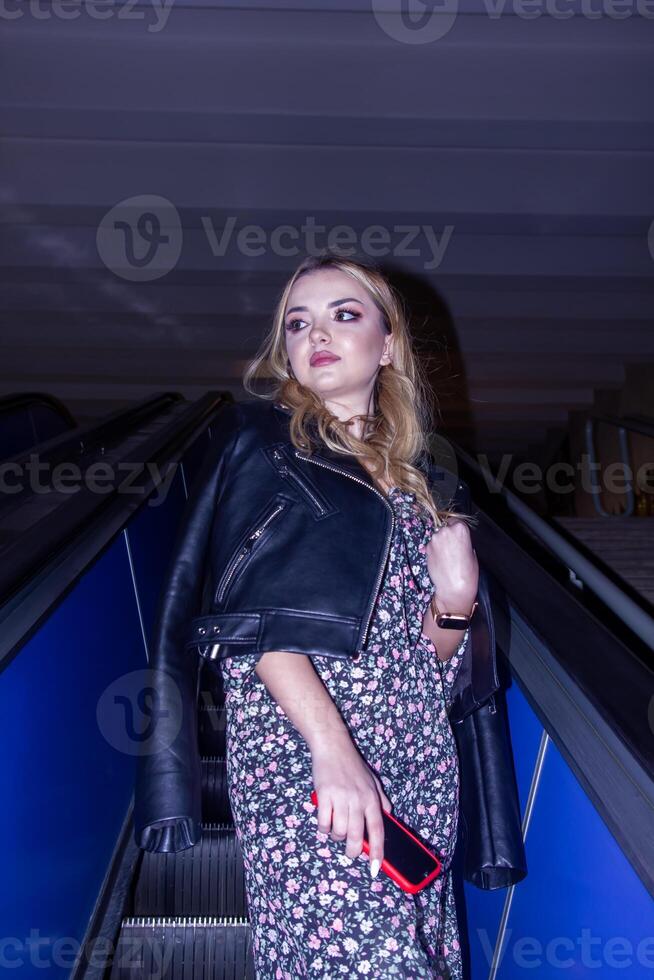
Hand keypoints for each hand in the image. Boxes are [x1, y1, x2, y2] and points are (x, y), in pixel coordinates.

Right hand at [311, 730, 391, 876]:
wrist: (332, 746)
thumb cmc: (352, 764)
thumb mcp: (373, 780)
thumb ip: (381, 799)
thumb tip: (388, 816)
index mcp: (372, 798)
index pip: (378, 830)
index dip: (376, 852)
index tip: (375, 868)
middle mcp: (358, 800)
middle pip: (356, 836)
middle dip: (352, 851)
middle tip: (349, 852)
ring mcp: (341, 798)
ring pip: (339, 832)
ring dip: (336, 837)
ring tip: (335, 830)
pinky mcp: (324, 796)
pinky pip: (323, 823)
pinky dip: (323, 828)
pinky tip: (324, 822)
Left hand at [425, 517, 478, 610]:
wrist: (454, 587)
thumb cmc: (467, 572)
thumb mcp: (472, 551)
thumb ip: (463, 540)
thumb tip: (458, 538)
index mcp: (460, 529)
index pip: (456, 520)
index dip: (456, 529)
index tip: (457, 536)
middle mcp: (446, 530)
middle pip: (445, 527)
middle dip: (448, 535)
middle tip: (453, 548)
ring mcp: (435, 539)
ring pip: (437, 536)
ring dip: (441, 543)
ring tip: (447, 557)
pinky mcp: (427, 548)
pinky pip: (432, 545)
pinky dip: (435, 550)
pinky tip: (441, 560)